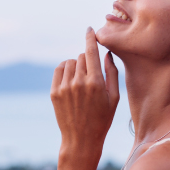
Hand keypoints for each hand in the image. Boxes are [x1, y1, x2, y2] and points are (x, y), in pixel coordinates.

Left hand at [51, 27, 119, 150]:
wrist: (82, 139)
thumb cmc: (103, 119)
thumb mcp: (114, 98)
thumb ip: (112, 73)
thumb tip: (107, 53)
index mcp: (96, 83)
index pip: (91, 51)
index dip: (90, 38)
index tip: (89, 29)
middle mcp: (79, 83)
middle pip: (81, 57)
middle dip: (87, 61)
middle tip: (92, 76)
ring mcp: (64, 87)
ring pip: (70, 62)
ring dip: (76, 65)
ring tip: (82, 80)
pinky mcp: (54, 92)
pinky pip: (59, 69)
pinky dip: (65, 69)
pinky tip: (71, 79)